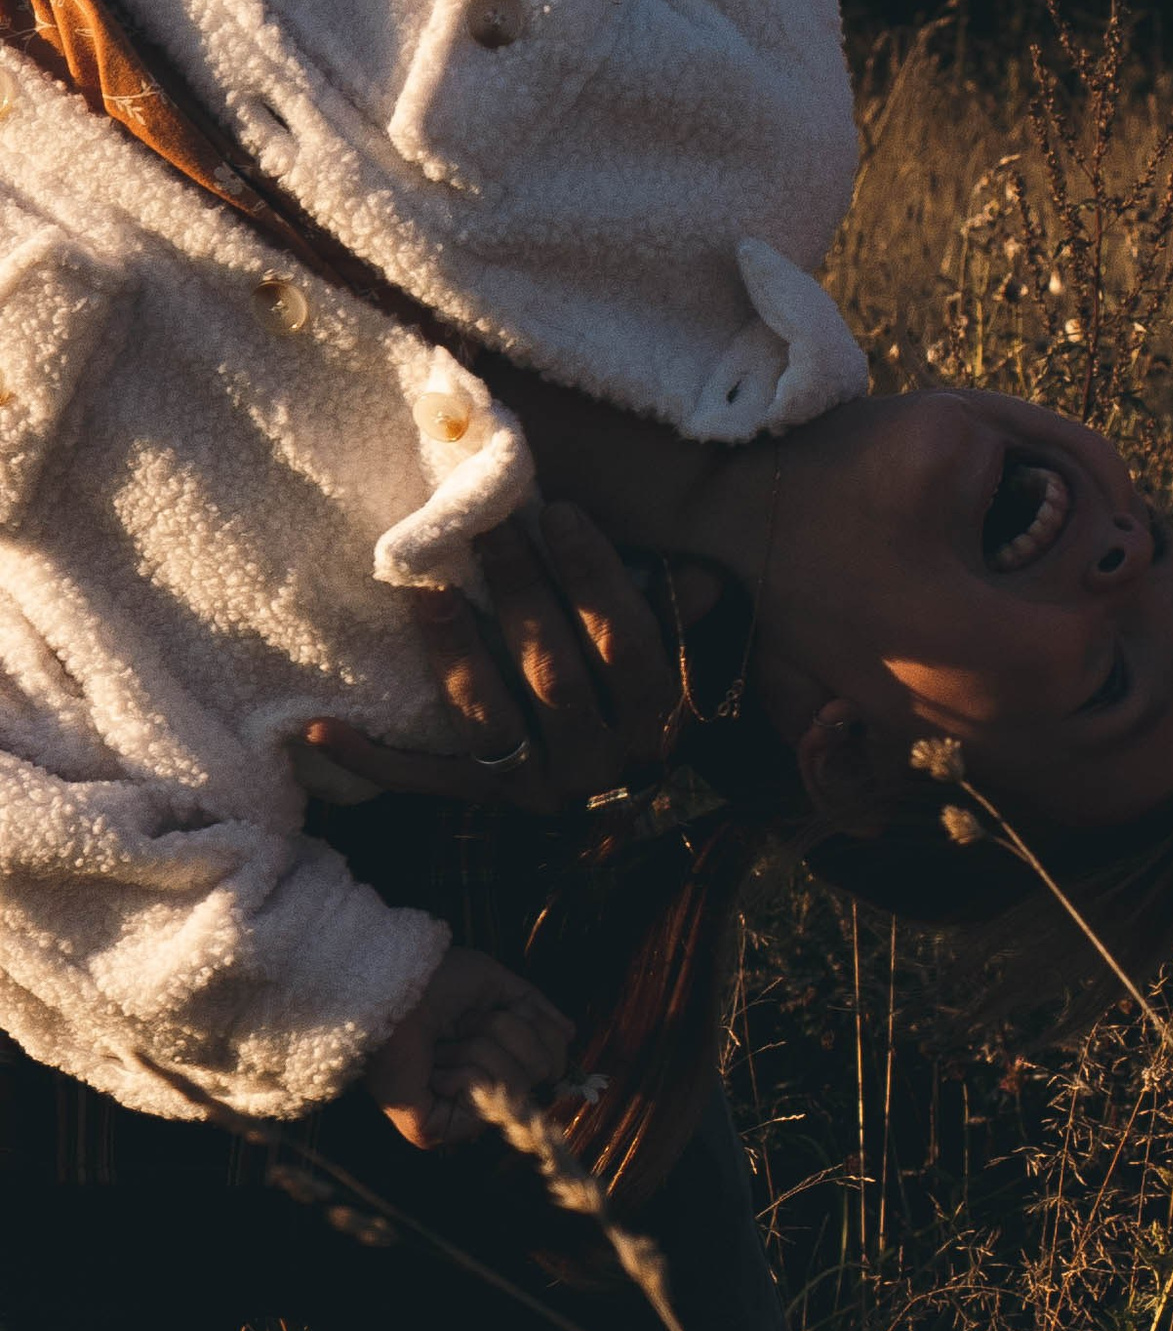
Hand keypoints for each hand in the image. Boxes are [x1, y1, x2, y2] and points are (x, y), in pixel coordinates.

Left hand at [303, 506, 682, 816]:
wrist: (624, 817)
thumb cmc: (643, 706)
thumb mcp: (678, 665)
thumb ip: (680, 619)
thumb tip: (695, 576)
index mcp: (655, 720)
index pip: (626, 643)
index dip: (595, 579)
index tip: (557, 513)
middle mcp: (600, 762)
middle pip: (554, 673)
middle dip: (518, 593)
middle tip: (482, 527)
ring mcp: (539, 788)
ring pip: (491, 717)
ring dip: (454, 650)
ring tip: (424, 588)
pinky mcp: (488, 805)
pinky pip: (428, 782)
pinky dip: (373, 759)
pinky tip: (318, 730)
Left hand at [361, 945, 572, 1151]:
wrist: (388, 988)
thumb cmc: (430, 980)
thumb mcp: (493, 984)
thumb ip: (534, 1008)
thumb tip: (570, 1034)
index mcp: (488, 1056)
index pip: (548, 1059)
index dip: (538, 1032)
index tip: (499, 1011)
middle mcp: (476, 1089)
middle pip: (538, 1070)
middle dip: (503, 1033)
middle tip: (460, 1025)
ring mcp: (455, 1113)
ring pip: (513, 1084)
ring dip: (475, 1048)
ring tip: (437, 1044)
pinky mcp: (434, 1130)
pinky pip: (484, 1103)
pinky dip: (462, 1072)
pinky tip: (433, 1068)